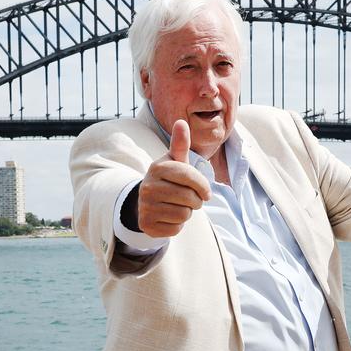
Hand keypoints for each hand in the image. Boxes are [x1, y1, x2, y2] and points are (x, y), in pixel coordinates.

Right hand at [137, 119, 210, 236]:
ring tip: (178, 206)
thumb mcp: (175, 161)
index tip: (206, 191)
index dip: (203, 186)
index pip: (191, 178)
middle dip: (196, 201)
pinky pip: (175, 229)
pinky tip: (169, 216)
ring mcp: (145, 207)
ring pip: (184, 215)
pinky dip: (177, 225)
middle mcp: (148, 187)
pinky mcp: (147, 225)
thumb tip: (181, 122)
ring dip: (187, 213)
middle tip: (188, 199)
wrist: (147, 201)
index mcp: (158, 168)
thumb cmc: (169, 179)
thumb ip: (180, 144)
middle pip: (190, 199)